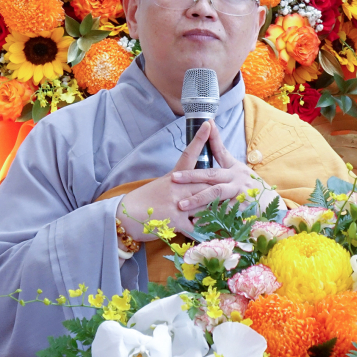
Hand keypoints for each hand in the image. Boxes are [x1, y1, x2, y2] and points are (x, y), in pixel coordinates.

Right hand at [116, 121, 214, 241]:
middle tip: (230, 193)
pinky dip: (200, 230)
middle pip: (207, 183)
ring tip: (220, 216)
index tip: (207, 124)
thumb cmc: (143, 201)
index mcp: (174, 177)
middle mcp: (178, 187)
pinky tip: (202, 233)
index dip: (199, 139)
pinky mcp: (178, 220)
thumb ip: (179, 184)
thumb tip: (193, 185)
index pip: (189, 154)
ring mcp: (178, 203)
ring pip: (206, 204)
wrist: (126, 216)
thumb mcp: (162, 186)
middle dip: (219, 190)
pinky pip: (197, 226)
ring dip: (212, 212)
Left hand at [170, 119, 284, 212]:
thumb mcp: (236, 167)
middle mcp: (236, 178)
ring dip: (198, 200)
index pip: (220, 151)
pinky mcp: (242, 209)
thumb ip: (220, 151)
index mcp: (233, 168)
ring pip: (216, 195)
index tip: (203, 128)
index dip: (211, 140)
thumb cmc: (248, 184)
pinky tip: (195, 222)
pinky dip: (209, 218)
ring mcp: (240, 193)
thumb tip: (210, 124)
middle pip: (212, 175)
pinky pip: (222, 213)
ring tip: (181, 205)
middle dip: (191, 176)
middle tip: (174, 179)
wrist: (269, 203)